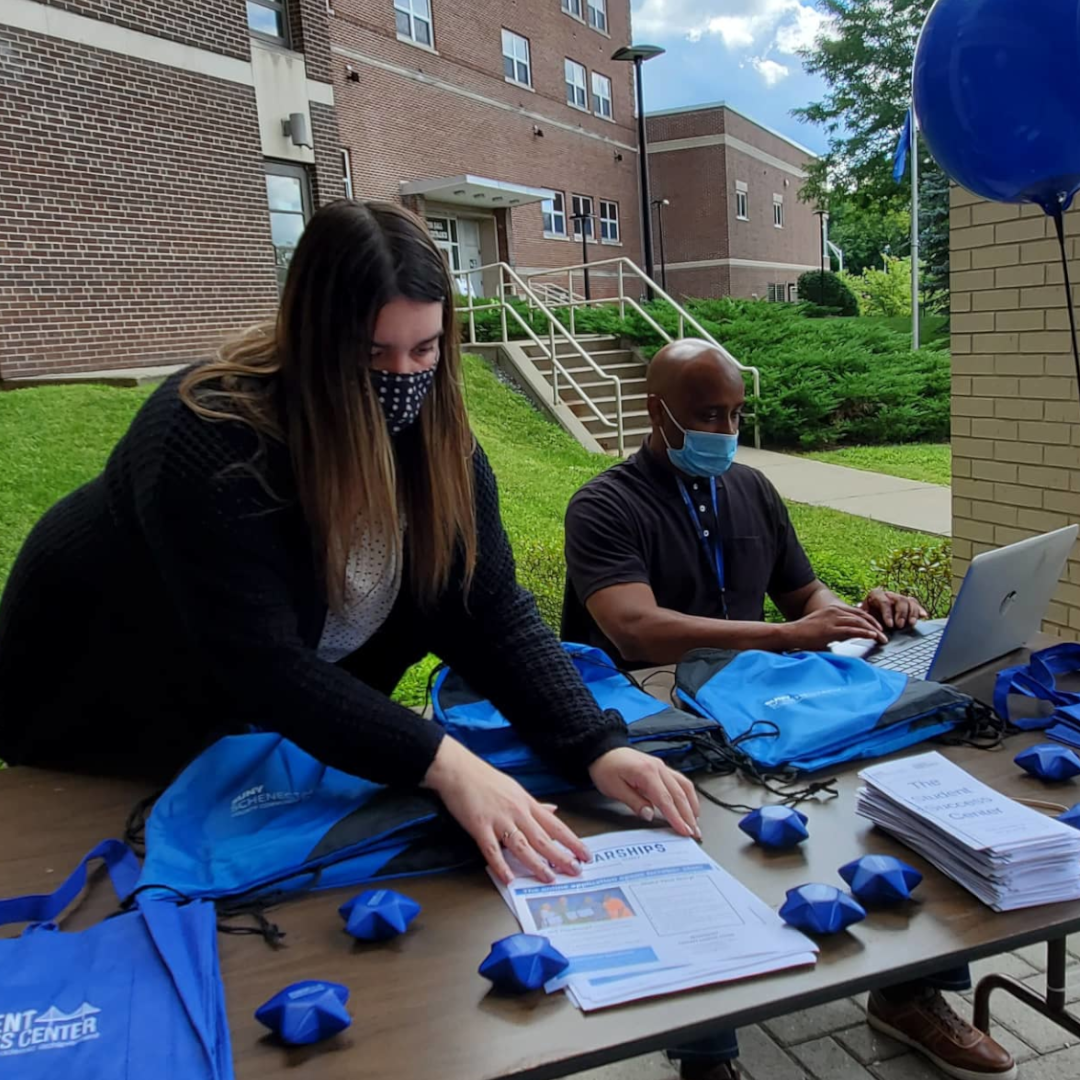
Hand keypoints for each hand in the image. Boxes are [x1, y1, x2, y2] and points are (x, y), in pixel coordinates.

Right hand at [423, 737, 588, 884]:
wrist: (458, 769)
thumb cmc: (485, 778)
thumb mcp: (516, 789)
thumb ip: (535, 805)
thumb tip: (554, 810)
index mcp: (526, 804)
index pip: (555, 826)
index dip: (572, 842)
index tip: (586, 855)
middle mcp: (517, 812)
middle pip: (543, 838)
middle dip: (561, 856)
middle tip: (576, 871)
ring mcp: (498, 820)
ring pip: (521, 845)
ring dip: (537, 863)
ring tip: (549, 877)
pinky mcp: (479, 826)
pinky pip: (491, 849)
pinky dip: (500, 865)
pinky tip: (509, 878)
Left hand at [588, 747, 700, 838]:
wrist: (602, 750)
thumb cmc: (605, 767)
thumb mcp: (614, 788)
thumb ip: (634, 802)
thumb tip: (649, 815)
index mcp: (646, 772)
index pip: (666, 799)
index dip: (676, 817)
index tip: (684, 831)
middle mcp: (658, 768)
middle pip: (679, 794)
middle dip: (689, 815)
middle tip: (695, 832)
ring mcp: (661, 767)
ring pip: (684, 786)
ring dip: (692, 805)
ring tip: (695, 822)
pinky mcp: (661, 768)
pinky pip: (680, 781)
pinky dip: (688, 794)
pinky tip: (690, 804)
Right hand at [781, 603, 887, 650]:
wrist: (790, 634)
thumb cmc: (803, 634)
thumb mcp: (823, 628)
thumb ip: (836, 630)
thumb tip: (848, 637)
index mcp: (833, 610)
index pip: (857, 612)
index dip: (870, 619)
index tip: (878, 628)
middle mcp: (834, 612)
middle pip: (861, 616)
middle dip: (875, 625)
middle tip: (884, 634)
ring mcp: (833, 620)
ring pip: (860, 622)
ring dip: (873, 630)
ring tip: (882, 638)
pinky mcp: (831, 630)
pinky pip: (852, 630)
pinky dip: (865, 633)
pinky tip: (872, 636)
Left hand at [862, 588, 927, 629]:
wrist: (869, 616)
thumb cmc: (865, 616)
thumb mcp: (863, 617)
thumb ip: (866, 621)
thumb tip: (869, 629)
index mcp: (875, 595)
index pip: (883, 602)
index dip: (887, 614)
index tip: (890, 625)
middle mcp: (889, 594)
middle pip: (899, 600)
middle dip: (901, 614)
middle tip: (900, 625)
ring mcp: (899, 598)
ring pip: (909, 601)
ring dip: (911, 613)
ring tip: (911, 624)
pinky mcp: (907, 603)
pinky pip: (915, 604)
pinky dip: (919, 610)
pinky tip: (923, 616)